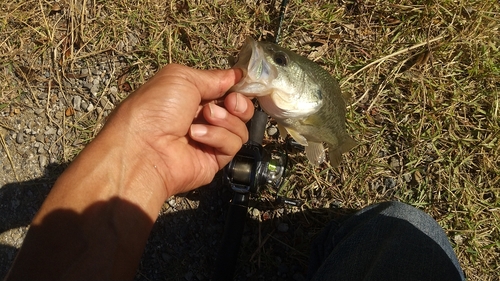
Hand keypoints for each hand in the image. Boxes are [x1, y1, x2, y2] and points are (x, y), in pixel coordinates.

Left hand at [102, 64, 253, 197]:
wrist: (144, 148)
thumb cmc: (156, 108)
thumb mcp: (182, 79)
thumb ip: (213, 77)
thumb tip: (236, 75)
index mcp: (192, 96)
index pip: (226, 90)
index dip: (236, 87)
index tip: (241, 84)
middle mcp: (202, 118)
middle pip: (238, 109)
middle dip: (238, 103)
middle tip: (230, 103)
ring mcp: (209, 140)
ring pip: (239, 127)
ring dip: (225, 120)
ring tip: (204, 119)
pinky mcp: (214, 160)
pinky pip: (232, 145)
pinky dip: (217, 137)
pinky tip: (197, 136)